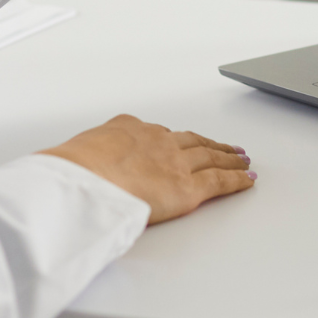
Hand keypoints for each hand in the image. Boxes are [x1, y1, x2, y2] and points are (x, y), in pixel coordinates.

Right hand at [40, 115, 253, 224]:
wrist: (82, 179)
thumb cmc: (70, 172)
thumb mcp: (74, 156)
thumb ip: (87, 161)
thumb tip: (75, 173)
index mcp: (128, 129)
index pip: (159, 133)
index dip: (176, 139)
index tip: (183, 140)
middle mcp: (157, 141)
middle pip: (192, 141)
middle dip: (210, 144)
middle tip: (225, 146)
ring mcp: (175, 163)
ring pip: (210, 157)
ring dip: (228, 157)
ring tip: (241, 159)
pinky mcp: (188, 188)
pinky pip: (219, 182)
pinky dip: (236, 180)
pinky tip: (247, 179)